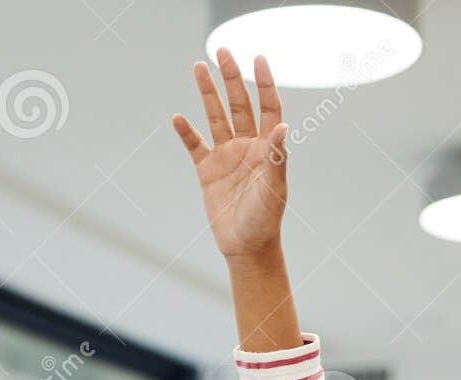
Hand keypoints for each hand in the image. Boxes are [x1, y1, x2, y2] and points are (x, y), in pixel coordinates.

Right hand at [173, 48, 288, 259]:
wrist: (246, 246)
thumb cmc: (266, 218)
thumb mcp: (274, 188)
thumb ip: (276, 156)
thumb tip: (282, 125)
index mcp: (266, 147)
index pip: (267, 107)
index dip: (265, 83)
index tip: (258, 59)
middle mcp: (246, 146)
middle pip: (239, 104)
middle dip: (231, 78)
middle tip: (222, 52)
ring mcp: (226, 157)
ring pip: (216, 117)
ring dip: (208, 94)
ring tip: (198, 68)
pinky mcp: (208, 171)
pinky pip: (195, 146)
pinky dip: (186, 132)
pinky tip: (178, 117)